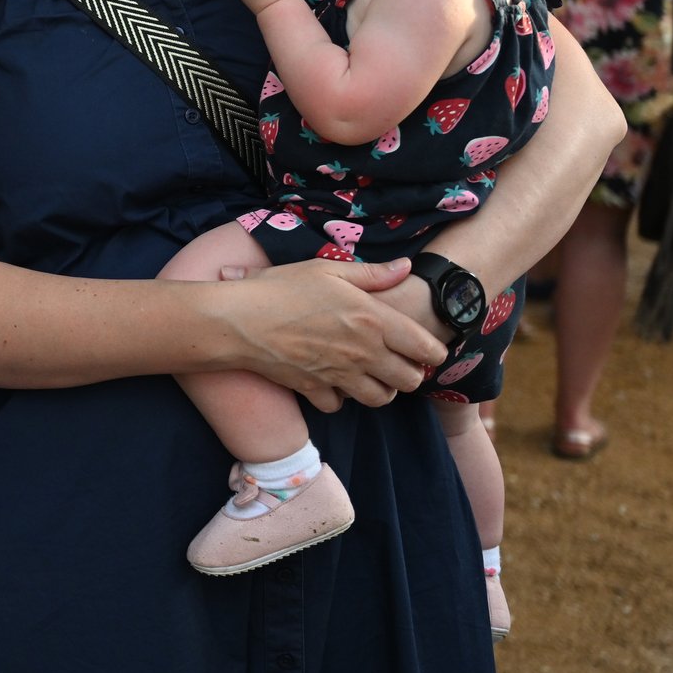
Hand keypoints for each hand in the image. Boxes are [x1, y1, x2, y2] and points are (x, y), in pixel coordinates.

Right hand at [212, 255, 447, 411]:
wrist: (239, 321)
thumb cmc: (282, 288)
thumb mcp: (328, 270)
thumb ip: (372, 274)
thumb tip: (406, 267)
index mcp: (373, 320)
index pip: (426, 349)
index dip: (433, 350)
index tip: (424, 346)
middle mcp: (364, 353)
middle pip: (410, 380)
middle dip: (410, 373)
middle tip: (397, 359)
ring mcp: (340, 376)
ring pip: (382, 399)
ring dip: (381, 389)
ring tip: (370, 373)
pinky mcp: (316, 391)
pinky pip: (340, 405)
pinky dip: (340, 397)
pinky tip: (333, 381)